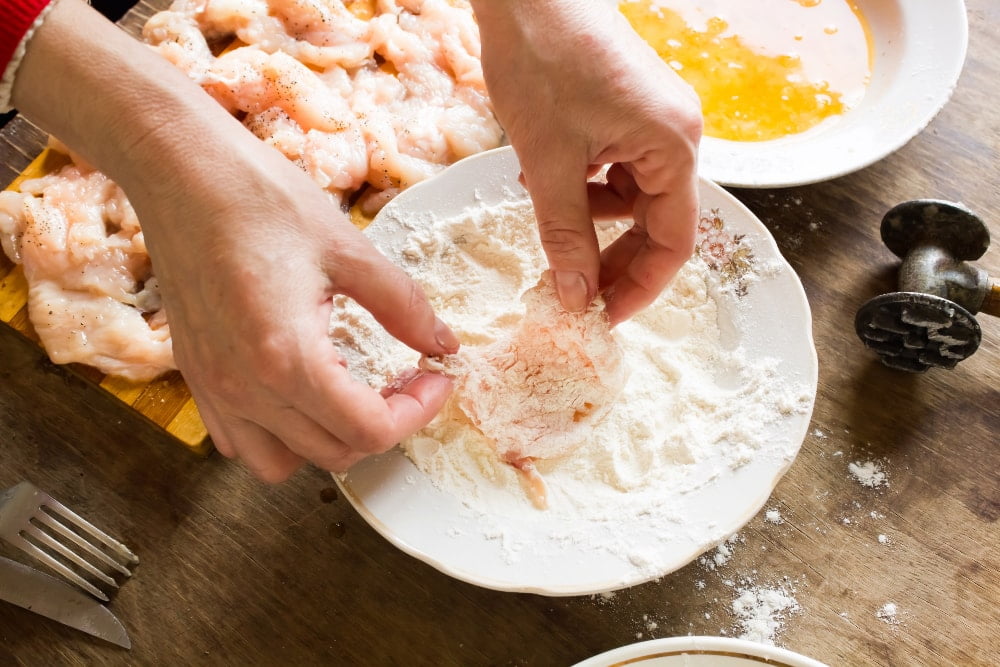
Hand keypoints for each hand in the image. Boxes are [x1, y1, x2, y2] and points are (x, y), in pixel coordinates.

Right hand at [13, 0, 458, 481]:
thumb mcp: (349, 248)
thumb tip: (443, 344)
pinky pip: (240, 441)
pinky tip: (303, 393)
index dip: (417, 411)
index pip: (369, 430)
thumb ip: (403, 307)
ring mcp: (214, 389)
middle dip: (385, 424)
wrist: (180, 172)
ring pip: (283, 463)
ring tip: (355, 395)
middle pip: (335, 453)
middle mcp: (245, 388)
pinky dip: (280, 436)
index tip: (435, 378)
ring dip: (330, 440)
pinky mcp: (196, 377)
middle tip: (406, 380)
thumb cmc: (259, 199)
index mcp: (287, 357)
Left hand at [471, 0, 701, 323]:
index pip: (674, 241)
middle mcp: (675, 133)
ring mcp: (652, 118)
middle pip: (654, 220)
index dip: (639, 287)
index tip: (603, 317)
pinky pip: (612, 165)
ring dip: (586, 212)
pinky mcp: (627, 108)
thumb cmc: (542, 60)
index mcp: (673, 147)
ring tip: (542, 195)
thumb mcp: (549, 163)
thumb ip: (565, 236)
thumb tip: (577, 298)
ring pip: (627, 195)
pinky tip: (544, 168)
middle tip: (569, 287)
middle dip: (610, 255)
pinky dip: (580, 180)